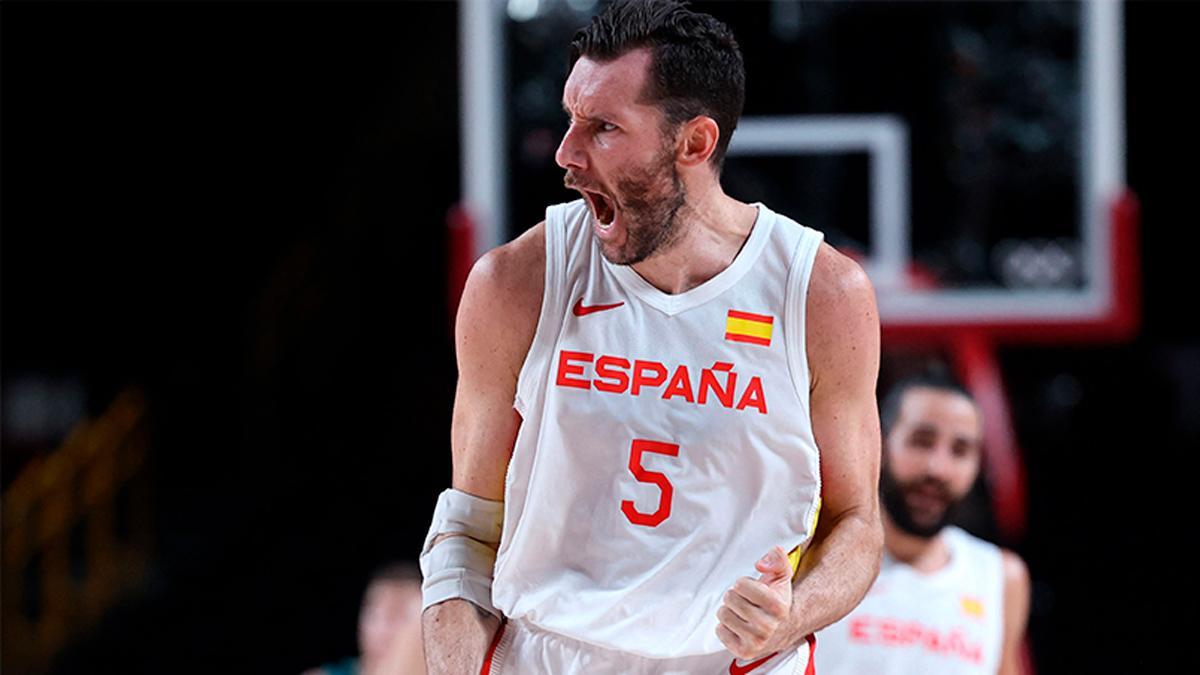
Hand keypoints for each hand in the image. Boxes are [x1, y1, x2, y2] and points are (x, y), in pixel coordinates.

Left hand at [716, 545, 793, 660]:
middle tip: (747, 602)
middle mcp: (768, 626)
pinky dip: (726, 627)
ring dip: (730, 611)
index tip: (752, 590)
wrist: (784, 629)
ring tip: (743, 614)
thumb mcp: (782, 575)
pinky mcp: (744, 652)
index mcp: (777, 606)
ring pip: (723, 614)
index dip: (743, 584)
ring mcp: (756, 641)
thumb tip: (761, 564)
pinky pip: (719, 630)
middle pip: (729, 598)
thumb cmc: (777, 600)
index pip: (740, 585)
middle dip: (736, 596)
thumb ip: (777, 558)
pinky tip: (739, 626)